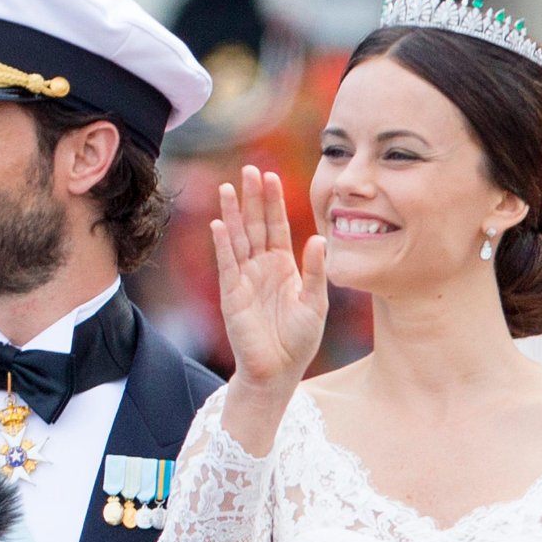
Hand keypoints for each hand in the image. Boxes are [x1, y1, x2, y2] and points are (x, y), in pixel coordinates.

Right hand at [211, 166, 327, 393]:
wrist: (278, 371)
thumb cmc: (299, 340)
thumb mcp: (316, 303)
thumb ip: (316, 271)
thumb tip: (320, 238)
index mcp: (283, 265)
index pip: (277, 226)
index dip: (274, 202)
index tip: (271, 176)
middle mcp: (261, 267)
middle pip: (255, 225)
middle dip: (252, 198)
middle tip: (249, 170)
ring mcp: (244, 278)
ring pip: (238, 238)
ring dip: (233, 213)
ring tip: (227, 188)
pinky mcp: (232, 294)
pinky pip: (227, 264)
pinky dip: (224, 244)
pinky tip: (220, 224)